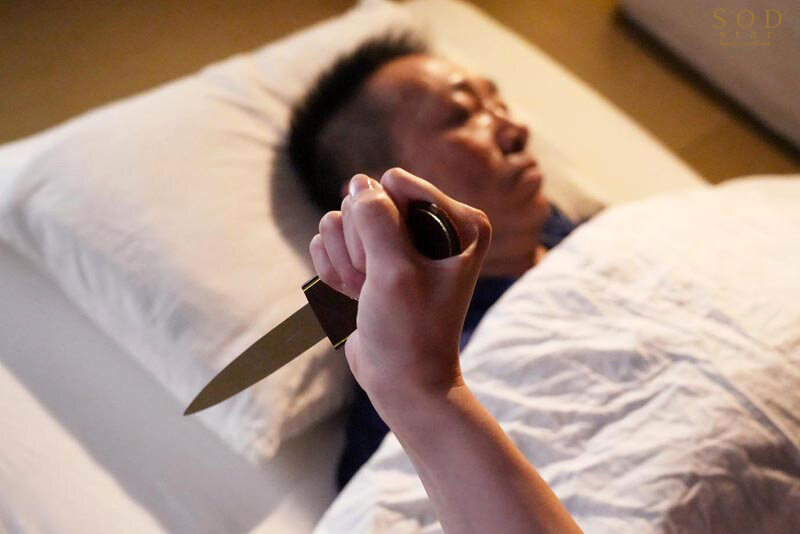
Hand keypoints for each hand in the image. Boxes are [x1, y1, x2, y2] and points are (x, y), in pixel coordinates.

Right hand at [309, 168, 491, 402]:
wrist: (401, 382)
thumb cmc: (409, 332)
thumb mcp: (395, 271)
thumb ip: (375, 220)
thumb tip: (358, 183)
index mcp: (459, 222)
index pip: (394, 185)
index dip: (383, 225)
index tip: (398, 268)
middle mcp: (431, 225)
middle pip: (365, 201)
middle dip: (361, 248)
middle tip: (380, 286)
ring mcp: (397, 241)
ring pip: (341, 221)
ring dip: (346, 263)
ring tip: (369, 293)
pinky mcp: (371, 258)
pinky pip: (330, 243)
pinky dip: (334, 273)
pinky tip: (355, 297)